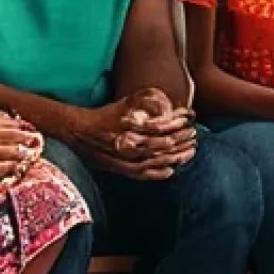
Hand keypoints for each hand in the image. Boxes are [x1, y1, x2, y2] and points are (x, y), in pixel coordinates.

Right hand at [77, 89, 195, 180]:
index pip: (162, 127)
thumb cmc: (106, 115)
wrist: (80, 131)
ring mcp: (124, 158)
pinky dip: (157, 174)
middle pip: (162, 145)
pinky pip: (141, 174)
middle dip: (181, 141)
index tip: (190, 123)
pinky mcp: (119, 169)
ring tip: (189, 152)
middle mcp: (129, 143)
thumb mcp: (125, 102)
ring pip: (155, 160)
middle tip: (194, 137)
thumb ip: (145, 99)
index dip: (178, 126)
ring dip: (175, 157)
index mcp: (131, 126)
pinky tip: (170, 171)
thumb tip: (167, 105)